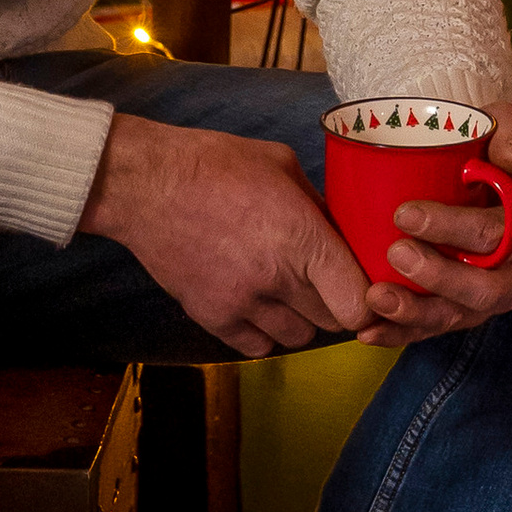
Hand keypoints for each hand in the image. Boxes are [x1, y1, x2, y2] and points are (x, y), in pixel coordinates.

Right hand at [80, 112, 369, 359]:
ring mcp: (242, 303)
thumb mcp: (282, 165)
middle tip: (326, 281)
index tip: (361, 285)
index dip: (366, 298)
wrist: (146, 184)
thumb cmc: (215, 163)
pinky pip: (257, 347)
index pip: (356, 303)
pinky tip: (260, 304)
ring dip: (300, 318)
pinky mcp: (212, 317)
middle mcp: (277, 277)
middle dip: (336, 303)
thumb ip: (317, 204)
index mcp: (303, 237)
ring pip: (296, 338)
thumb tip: (342, 230)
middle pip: (331, 322)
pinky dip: (265, 332)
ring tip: (288, 290)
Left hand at [356, 103, 511, 351]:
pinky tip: (369, 331)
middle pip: (485, 287)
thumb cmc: (482, 148)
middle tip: (394, 253)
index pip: (501, 234)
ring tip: (376, 298)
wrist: (468, 172)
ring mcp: (492, 298)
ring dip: (416, 312)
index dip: (455, 229)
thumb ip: (511, 131)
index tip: (405, 213)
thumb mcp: (502, 124)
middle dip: (437, 275)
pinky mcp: (462, 314)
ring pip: (459, 316)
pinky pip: (433, 331)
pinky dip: (400, 334)